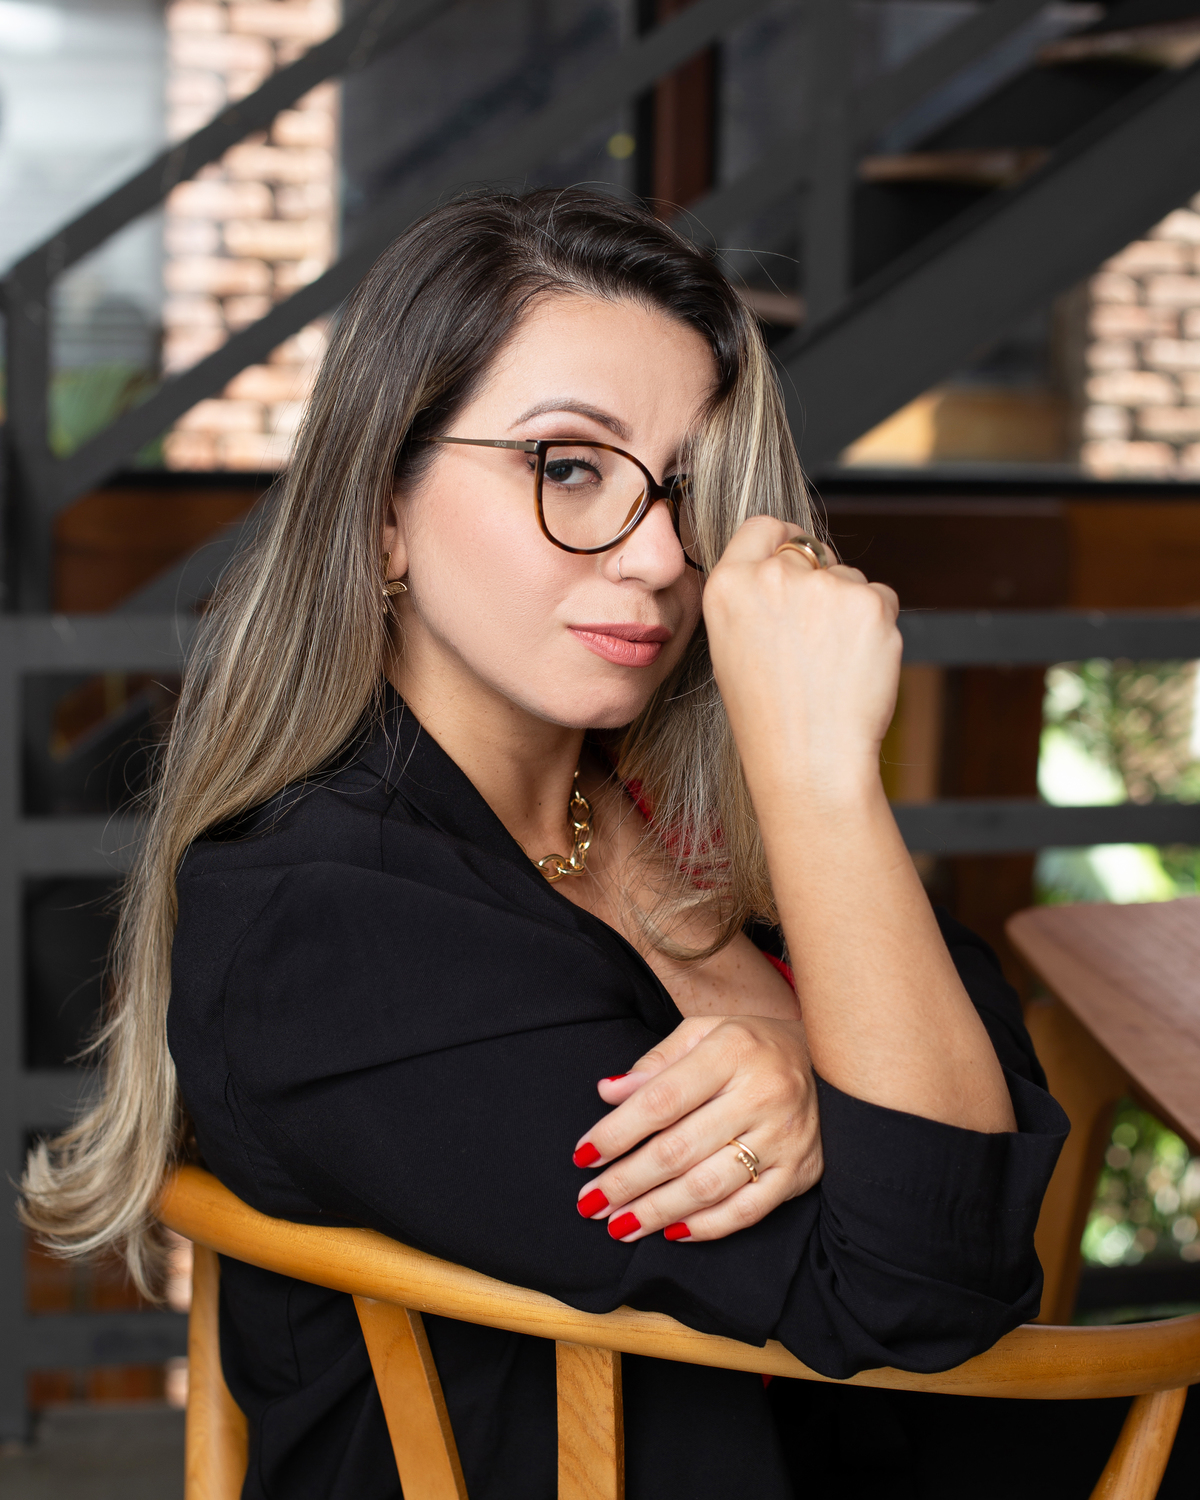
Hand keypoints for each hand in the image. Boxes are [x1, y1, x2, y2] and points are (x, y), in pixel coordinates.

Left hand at [572, 1014, 821, 1241]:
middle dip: (627, 1182)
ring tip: (618, 1224)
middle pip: (679, 1149)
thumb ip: (656, 1062)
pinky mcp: (801, 1172)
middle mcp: (761, 1094)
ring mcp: (785, 1137)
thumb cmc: (753, 1046)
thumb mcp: (705, 1032)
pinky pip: (747, 1210)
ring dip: (656, 1212)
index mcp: (732, 1051)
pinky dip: (706, 1227)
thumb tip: (607, 1092)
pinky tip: (671, 1232)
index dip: (617, 1132)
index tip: (583, 1155)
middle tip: (590, 1203)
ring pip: (708, 1186)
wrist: (833, 1061)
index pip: (661, 1100)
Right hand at [701, 515, 900, 803]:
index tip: (795, 560)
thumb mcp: (732, 647)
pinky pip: (881, 598)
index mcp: (728, 586)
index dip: (782, 541)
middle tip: (816, 637)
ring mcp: (824, 586)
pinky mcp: (870, 602)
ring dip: (848, 609)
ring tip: (831, 664)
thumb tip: (793, 568)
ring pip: (848, 577)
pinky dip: (876, 627)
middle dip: (819, 582)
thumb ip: (756, 597)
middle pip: (809, 550)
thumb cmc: (768, 716)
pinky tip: (855, 665)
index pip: (761, 527)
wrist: (808, 758)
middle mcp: (773, 575)